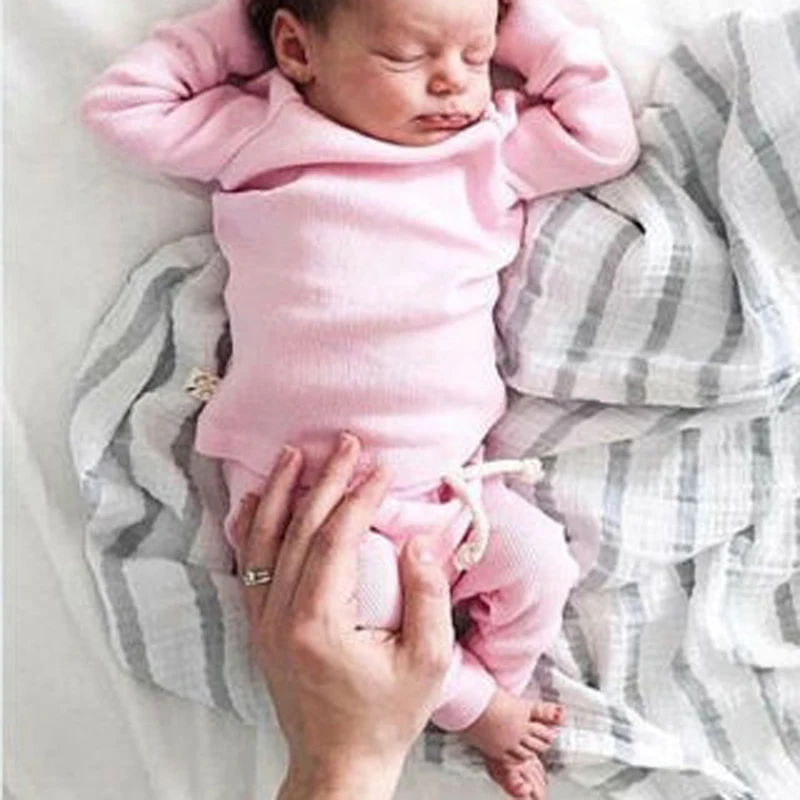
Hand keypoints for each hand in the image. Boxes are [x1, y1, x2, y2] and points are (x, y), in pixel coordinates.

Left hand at [235, 434, 454, 798]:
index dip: (360, 497)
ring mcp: (263, 622)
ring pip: (264, 541)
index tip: (381, 469)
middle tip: (345, 443)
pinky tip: (253, 502)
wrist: (340, 764)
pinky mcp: (260, 628)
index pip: (337, 539)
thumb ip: (427, 596)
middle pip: (300, 529)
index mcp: (319, 622)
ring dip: (280, 493)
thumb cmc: (386, 717)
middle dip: (325, 480)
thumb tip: (417, 541)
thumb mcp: (427, 662)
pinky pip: (248, 567)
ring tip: (293, 454)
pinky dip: (251, 528)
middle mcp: (281, 616)